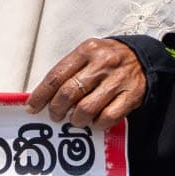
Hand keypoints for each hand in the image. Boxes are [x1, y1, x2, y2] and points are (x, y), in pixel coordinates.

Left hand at [25, 38, 146, 128]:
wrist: (142, 57)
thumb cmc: (107, 59)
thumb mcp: (87, 55)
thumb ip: (67, 72)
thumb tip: (43, 96)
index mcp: (86, 51)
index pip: (56, 76)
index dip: (40, 95)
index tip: (32, 108)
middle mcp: (102, 63)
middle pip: (68, 93)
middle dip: (56, 110)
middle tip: (55, 116)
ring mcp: (117, 80)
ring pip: (86, 109)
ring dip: (76, 120)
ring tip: (75, 119)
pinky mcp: (131, 95)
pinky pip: (107, 117)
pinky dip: (97, 124)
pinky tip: (94, 122)